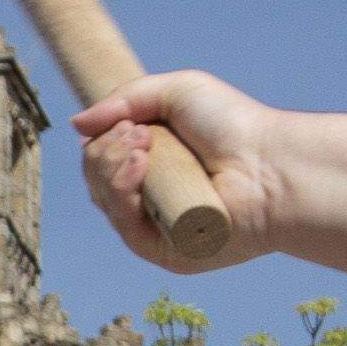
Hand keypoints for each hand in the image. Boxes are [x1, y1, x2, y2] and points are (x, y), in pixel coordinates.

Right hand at [74, 72, 275, 273]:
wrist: (270, 163)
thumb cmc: (234, 125)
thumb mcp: (176, 92)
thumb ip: (125, 99)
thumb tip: (76, 126)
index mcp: (155, 164)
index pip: (103, 160)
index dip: (105, 142)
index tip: (132, 124)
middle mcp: (153, 197)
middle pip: (96, 179)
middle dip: (106, 151)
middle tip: (141, 134)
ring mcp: (157, 228)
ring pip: (103, 200)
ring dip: (111, 166)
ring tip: (143, 145)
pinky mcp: (165, 252)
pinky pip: (124, 226)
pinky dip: (121, 191)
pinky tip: (139, 166)